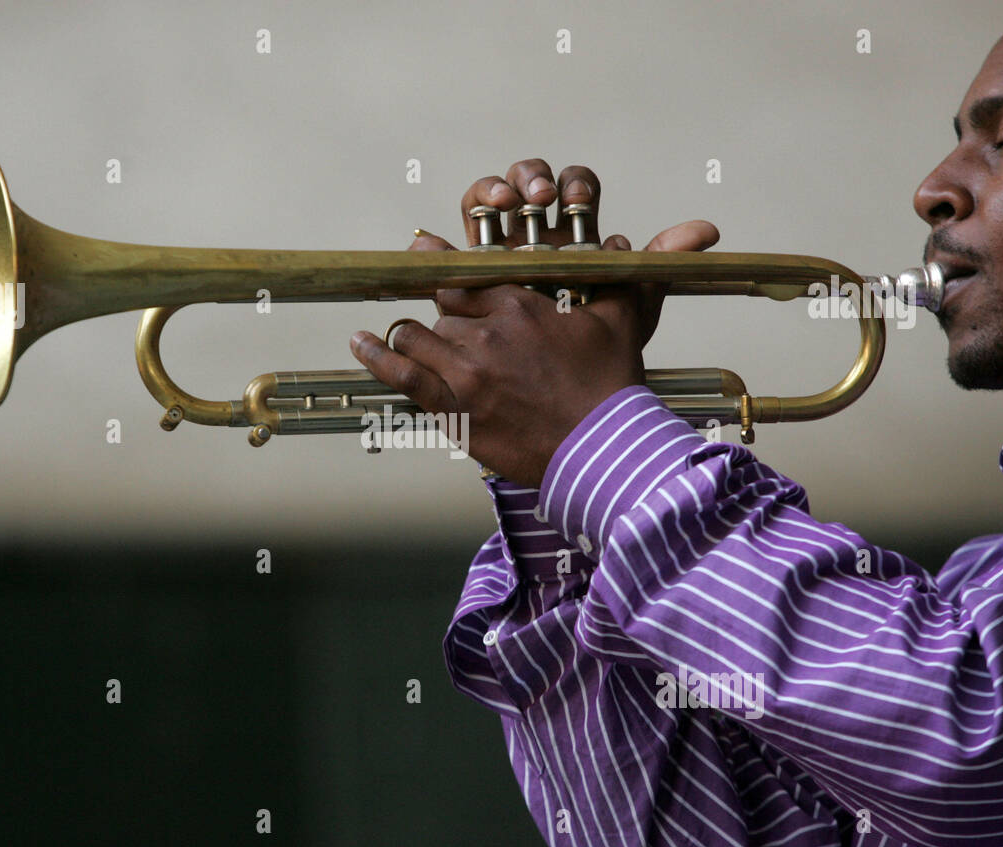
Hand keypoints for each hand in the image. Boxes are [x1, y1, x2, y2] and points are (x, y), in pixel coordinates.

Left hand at [349, 159, 718, 486]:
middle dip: (438, 310)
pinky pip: (402, 376)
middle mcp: (485, 332)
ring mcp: (464, 372)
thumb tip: (644, 241)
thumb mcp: (621, 321)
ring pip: (416, 336)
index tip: (424, 249)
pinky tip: (359, 342)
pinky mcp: (454, 408)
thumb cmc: (611, 387)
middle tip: (427, 307)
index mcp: (520, 304)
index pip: (465, 274)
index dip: (445, 266)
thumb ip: (622, 275)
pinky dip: (378, 356)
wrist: (601, 450)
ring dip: (412, 337)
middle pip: (439, 307)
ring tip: (408, 339)